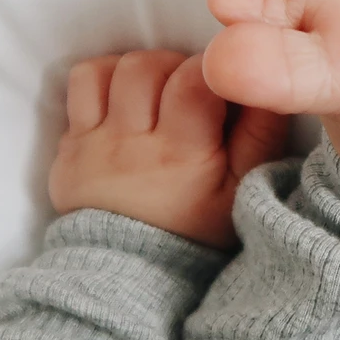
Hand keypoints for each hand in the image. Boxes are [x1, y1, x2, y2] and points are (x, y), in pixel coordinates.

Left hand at [48, 50, 287, 248]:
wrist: (132, 274)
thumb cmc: (198, 226)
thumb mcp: (243, 189)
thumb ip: (261, 134)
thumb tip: (269, 85)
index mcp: (180, 154)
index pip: (195, 80)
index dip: (216, 68)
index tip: (226, 82)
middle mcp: (131, 143)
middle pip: (148, 66)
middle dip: (178, 65)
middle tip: (195, 87)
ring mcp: (93, 143)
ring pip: (111, 69)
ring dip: (143, 68)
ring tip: (162, 89)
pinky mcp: (70, 145)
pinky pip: (80, 83)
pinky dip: (106, 76)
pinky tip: (128, 94)